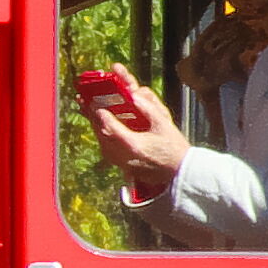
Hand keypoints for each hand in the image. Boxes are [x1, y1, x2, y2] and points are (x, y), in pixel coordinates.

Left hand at [80, 72, 190, 186]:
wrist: (181, 172)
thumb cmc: (175, 148)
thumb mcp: (164, 124)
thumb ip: (148, 108)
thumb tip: (135, 95)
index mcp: (134, 144)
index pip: (110, 128)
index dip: (101, 115)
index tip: (95, 105)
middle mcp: (125, 156)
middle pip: (103, 137)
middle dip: (93, 120)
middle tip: (85, 106)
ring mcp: (124, 165)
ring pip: (103, 146)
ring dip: (97, 131)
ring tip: (91, 117)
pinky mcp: (126, 170)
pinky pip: (109, 154)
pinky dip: (104, 141)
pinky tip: (103, 133)